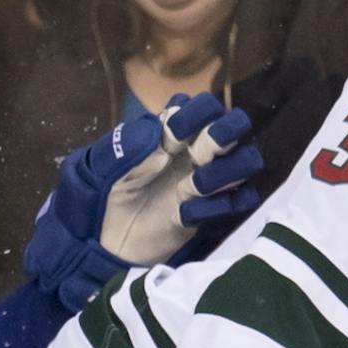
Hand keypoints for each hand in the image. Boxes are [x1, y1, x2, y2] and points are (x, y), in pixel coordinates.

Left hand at [24, 93, 262, 307]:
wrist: (103, 240)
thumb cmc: (104, 195)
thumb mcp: (102, 166)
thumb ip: (127, 144)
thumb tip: (162, 126)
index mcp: (170, 133)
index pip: (201, 106)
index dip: (196, 114)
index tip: (174, 132)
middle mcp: (194, 152)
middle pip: (233, 128)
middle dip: (224, 135)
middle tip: (202, 153)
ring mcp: (206, 181)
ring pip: (245, 162)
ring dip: (225, 172)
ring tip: (194, 188)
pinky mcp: (210, 213)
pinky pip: (239, 202)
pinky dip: (220, 206)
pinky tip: (188, 214)